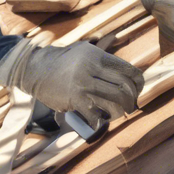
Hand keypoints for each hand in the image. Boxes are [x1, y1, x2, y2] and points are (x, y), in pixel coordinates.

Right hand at [0, 40, 142, 124]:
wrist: (35, 69)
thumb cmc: (63, 62)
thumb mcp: (84, 51)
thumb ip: (104, 60)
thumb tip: (127, 74)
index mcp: (98, 56)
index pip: (128, 70)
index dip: (138, 83)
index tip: (138, 90)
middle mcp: (92, 68)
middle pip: (124, 87)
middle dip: (132, 99)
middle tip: (131, 106)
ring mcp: (83, 83)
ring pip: (114, 101)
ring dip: (121, 111)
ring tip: (120, 114)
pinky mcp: (74, 98)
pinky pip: (95, 114)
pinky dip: (100, 121)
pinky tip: (100, 122)